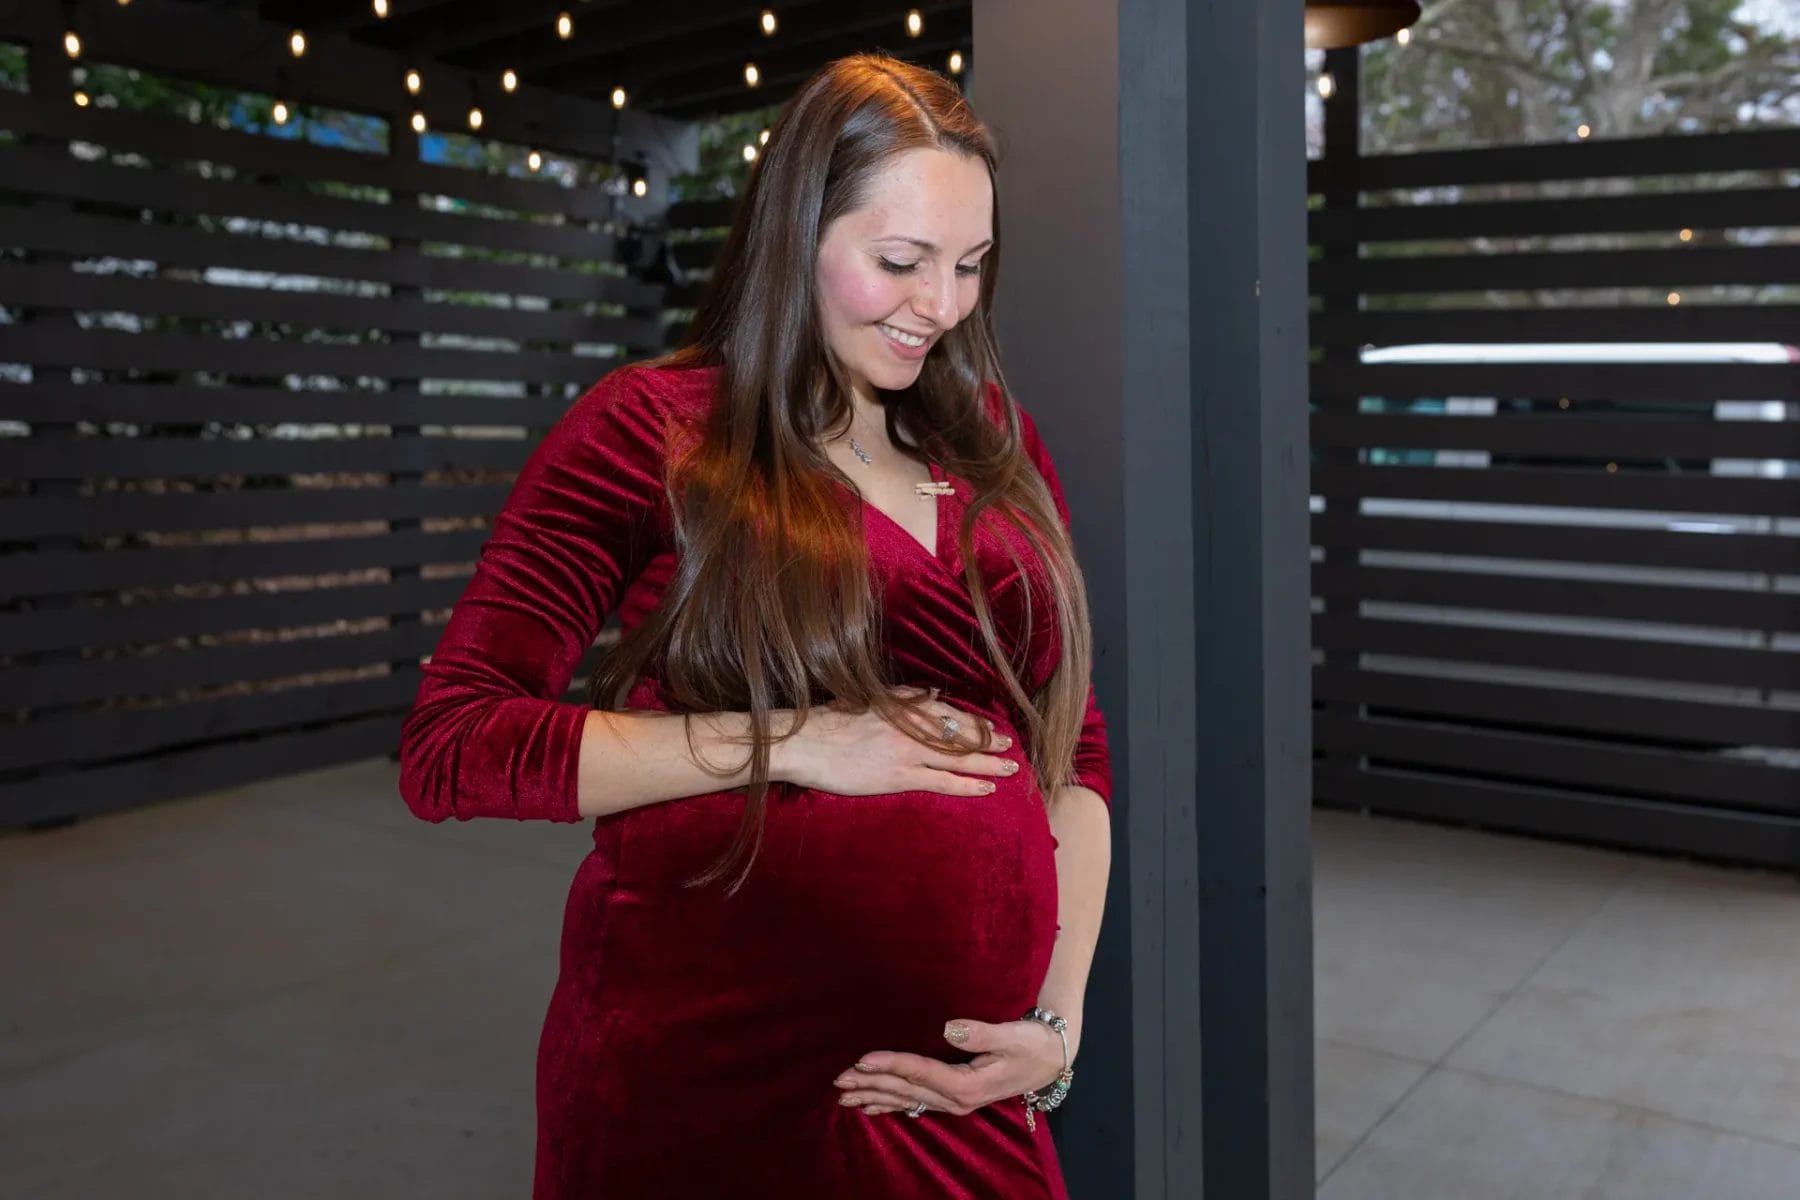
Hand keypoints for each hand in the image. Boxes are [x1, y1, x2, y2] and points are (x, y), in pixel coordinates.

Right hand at [774, 689, 1019, 797]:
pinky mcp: (901, 775)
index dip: (974, 722)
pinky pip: (943, 781)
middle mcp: (914, 725)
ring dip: (989, 762)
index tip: (990, 728)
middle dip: (989, 741)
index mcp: (905, 706)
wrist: (806, 742)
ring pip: (960, 757)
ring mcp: (910, 751)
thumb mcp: (869, 699)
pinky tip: (987, 788)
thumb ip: (902, 698)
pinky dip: (968, 784)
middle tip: (1009, 747)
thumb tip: (931, 693)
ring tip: (1010, 767)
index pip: (950, 714)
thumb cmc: (830, 721)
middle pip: (962, 734)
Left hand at [832, 1018, 1066, 1116]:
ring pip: (906, 1100)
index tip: (862, 1059)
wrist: (1051, 1059)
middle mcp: (956, 1099)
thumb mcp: (1012, 1035)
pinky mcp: (953, 1098)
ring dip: (874, 1096)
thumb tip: (949, 1027)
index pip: (920, 1073)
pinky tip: (870, 1107)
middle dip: (871, 1084)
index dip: (890, 1064)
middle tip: (839, 1080)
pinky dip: (890, 1104)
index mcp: (967, 1085)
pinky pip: (915, 1104)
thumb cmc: (1032, 1043)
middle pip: (906, 1090)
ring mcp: (953, 1102)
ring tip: (844, 1095)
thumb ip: (981, 1032)